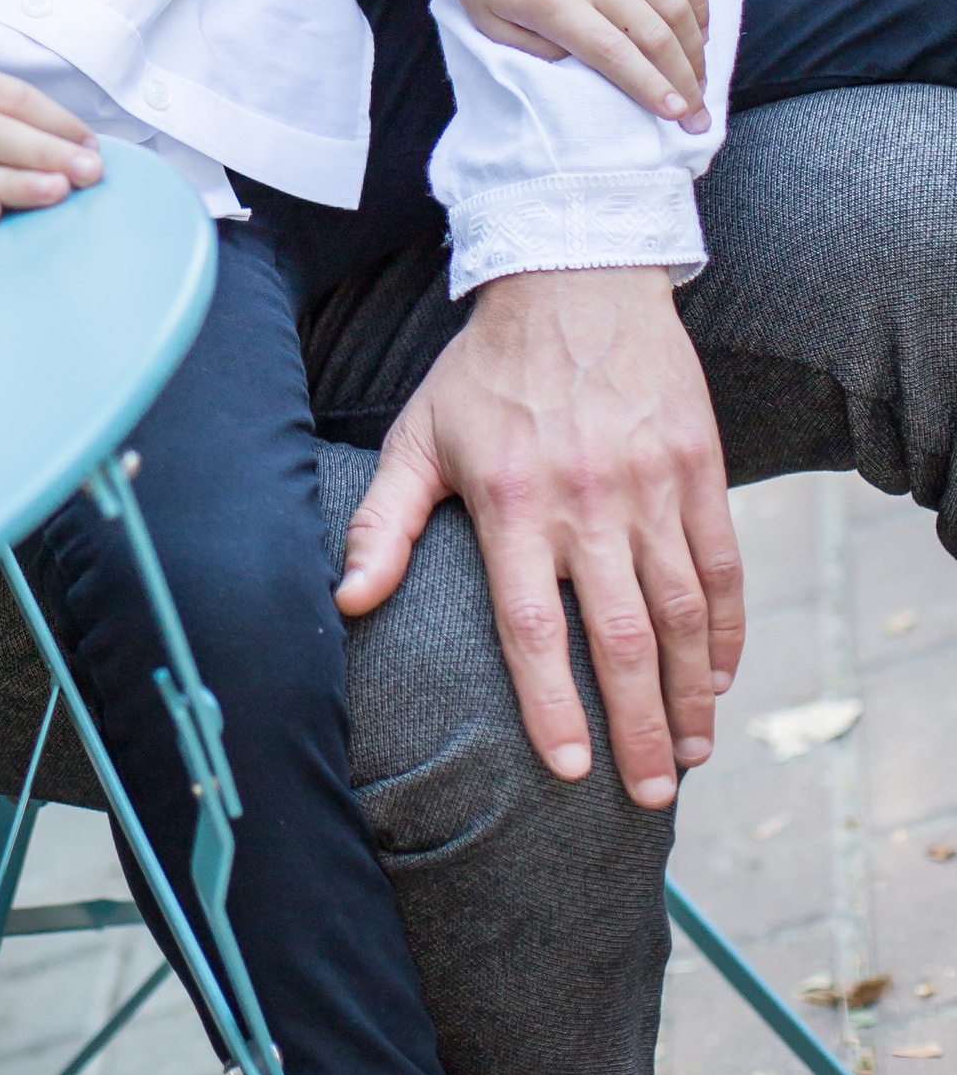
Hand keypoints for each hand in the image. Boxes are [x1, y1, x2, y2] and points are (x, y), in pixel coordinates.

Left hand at [333, 266, 743, 807]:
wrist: (574, 278)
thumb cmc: (484, 372)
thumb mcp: (418, 436)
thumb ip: (385, 524)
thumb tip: (346, 602)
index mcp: (511, 501)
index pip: (531, 627)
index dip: (551, 704)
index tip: (566, 769)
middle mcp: (587, 501)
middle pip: (620, 638)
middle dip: (638, 728)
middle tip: (649, 796)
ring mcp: (652, 485)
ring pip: (683, 614)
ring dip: (692, 694)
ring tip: (690, 755)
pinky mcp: (700, 468)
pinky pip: (722, 567)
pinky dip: (727, 631)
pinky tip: (720, 679)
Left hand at [418, 0, 710, 130]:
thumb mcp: (486, 20)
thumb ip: (536, 52)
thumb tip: (591, 63)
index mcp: (553, 0)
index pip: (616, 55)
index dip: (653, 89)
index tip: (679, 116)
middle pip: (657, 35)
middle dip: (686, 83)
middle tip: (700, 117)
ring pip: (676, 3)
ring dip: (697, 49)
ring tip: (701, 80)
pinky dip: (698, 2)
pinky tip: (701, 30)